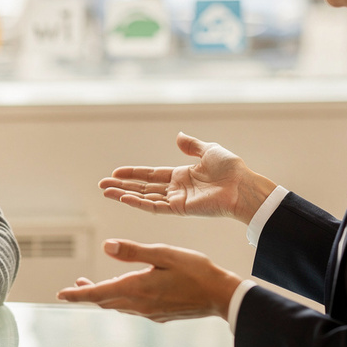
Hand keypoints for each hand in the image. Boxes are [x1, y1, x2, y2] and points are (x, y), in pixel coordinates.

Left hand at [56, 239, 240, 321]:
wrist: (222, 297)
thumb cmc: (196, 271)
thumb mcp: (163, 254)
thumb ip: (133, 251)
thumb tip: (107, 246)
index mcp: (137, 288)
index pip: (98, 294)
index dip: (77, 295)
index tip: (60, 295)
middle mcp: (139, 304)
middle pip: (104, 301)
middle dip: (86, 295)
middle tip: (71, 289)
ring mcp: (149, 312)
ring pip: (117, 306)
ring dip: (102, 298)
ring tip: (90, 288)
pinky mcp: (159, 315)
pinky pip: (131, 309)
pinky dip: (119, 300)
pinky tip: (123, 292)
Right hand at [98, 132, 274, 223]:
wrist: (244, 186)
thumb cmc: (232, 170)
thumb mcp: (209, 151)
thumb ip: (192, 146)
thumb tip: (178, 136)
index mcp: (181, 176)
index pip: (151, 175)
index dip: (133, 173)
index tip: (116, 172)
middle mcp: (176, 189)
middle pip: (142, 187)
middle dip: (122, 186)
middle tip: (102, 184)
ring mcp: (176, 201)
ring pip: (144, 198)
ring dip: (124, 195)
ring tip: (106, 191)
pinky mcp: (180, 209)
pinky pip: (154, 206)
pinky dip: (138, 202)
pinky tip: (123, 197)